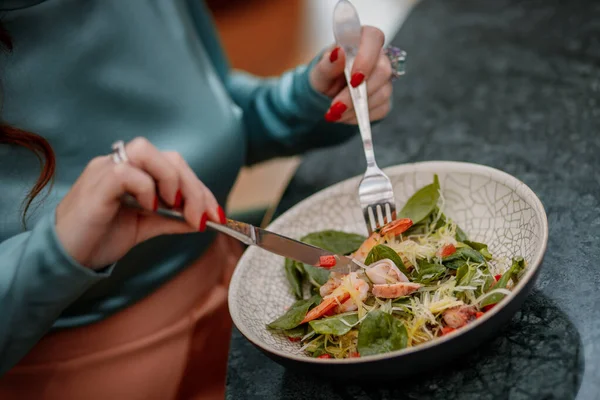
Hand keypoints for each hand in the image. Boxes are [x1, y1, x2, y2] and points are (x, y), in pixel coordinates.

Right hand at [55, 137, 224, 268]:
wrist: (68, 257)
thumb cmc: (102, 237)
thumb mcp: (146, 226)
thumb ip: (173, 220)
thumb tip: (203, 219)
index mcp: (135, 171)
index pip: (175, 165)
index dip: (199, 188)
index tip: (215, 214)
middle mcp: (120, 164)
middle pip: (168, 157)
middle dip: (193, 187)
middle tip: (201, 217)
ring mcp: (106, 169)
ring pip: (146, 151)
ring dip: (171, 179)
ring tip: (174, 207)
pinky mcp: (96, 184)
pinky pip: (126, 172)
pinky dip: (145, 188)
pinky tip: (149, 208)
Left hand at [309, 26, 392, 123]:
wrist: (325, 94)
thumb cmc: (324, 75)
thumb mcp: (319, 71)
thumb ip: (328, 63)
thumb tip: (339, 53)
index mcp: (361, 40)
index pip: (374, 38)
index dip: (366, 58)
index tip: (353, 79)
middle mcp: (377, 57)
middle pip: (382, 70)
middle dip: (359, 92)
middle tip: (336, 107)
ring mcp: (384, 78)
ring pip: (383, 92)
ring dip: (357, 108)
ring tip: (335, 113)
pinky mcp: (385, 98)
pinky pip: (381, 109)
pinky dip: (361, 116)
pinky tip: (345, 115)